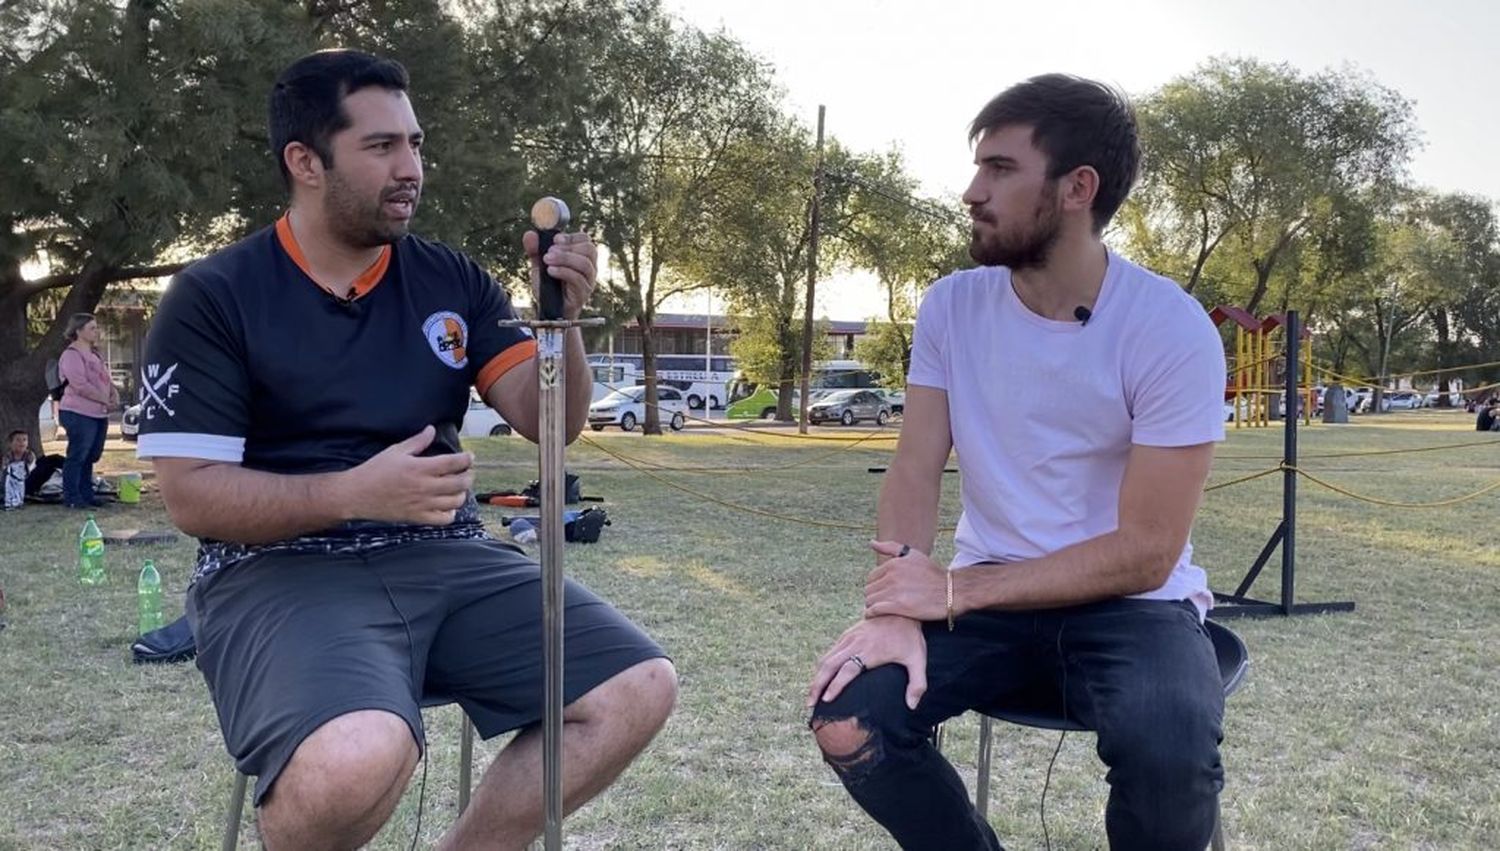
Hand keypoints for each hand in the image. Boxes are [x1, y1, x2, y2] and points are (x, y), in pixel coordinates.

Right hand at [340, 426, 473, 524]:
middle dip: (469, 476)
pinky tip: (447, 506)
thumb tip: (431, 429)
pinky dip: (451, 513)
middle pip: (460, 483)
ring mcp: (422, 504)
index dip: (467, 459)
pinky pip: (443, 519)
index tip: (470, 457)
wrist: (357, 494)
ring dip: (462, 494)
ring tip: (458, 488)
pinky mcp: (417, 518)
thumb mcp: (396, 451)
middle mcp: (425, 487)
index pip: (454, 463)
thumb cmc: (374, 471)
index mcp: (420, 468)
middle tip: (467, 472)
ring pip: (455, 502)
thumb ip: (417, 441)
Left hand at [523, 229, 596, 319]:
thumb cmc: (549, 287)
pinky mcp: (583, 294)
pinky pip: (578, 279)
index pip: (586, 240)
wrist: (548, 312)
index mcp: (581, 258)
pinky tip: (550, 271)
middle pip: (589, 250)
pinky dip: (563, 272)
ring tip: (547, 261)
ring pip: (585, 264)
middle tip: (549, 252)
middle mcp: (589, 269)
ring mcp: (588, 282)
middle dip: (568, 248)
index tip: (556, 240)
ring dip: (565, 258)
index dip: (572, 237)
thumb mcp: (539, 266)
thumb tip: (530, 234)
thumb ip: (535, 250)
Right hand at [807, 615, 926, 709]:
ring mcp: (849, 638)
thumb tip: (912, 707)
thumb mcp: (918, 660)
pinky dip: (822, 667)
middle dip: (817, 685)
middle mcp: (855, 644)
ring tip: (811, 695)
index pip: (847, 670)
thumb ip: (917, 684)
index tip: (826, 700)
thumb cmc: (909, 637)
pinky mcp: (847, 635)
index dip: (835, 686)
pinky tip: (821, 678)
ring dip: (817, 677)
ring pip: (826, 659)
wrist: (900, 609)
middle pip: (829, 665)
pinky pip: (830, 652)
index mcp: (870, 652)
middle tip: (810, 703)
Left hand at [865, 540, 948, 620]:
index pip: (871, 577)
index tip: (882, 592)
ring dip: (872, 606)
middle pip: (869, 589)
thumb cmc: (933, 574)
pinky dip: (872, 613)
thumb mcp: (913, 555)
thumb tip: (872, 543)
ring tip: (880, 609)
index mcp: (893, 564)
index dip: (875, 586)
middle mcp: (892, 576)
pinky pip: (874, 610)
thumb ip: (891, 547)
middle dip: (873, 596)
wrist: (952, 591)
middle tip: (881, 602)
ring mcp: (894, 591)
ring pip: (870, 600)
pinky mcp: (898, 606)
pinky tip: (876, 615)